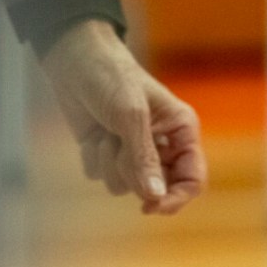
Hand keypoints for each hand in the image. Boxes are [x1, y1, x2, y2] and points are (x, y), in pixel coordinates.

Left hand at [40, 20, 205, 214]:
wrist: (73, 59)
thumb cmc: (111, 77)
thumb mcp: (131, 115)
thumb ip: (144, 158)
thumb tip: (155, 197)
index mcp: (181, 131)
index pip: (192, 179)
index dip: (175, 199)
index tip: (150, 207)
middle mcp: (161, 144)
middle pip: (156, 188)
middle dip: (132, 173)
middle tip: (118, 147)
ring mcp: (131, 150)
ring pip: (123, 186)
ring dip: (109, 163)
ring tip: (105, 133)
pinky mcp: (104, 151)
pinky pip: (99, 175)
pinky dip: (92, 158)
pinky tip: (91, 133)